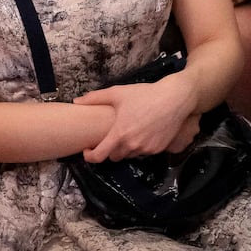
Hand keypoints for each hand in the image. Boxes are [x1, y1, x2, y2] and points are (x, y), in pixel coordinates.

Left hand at [76, 75, 199, 160]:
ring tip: (127, 132)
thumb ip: (95, 98)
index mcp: (119, 133)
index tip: (87, 151)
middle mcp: (132, 145)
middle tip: (109, 137)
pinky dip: (139, 147)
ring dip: (124, 148)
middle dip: (109, 150)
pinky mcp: (158, 150)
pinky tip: (141, 133)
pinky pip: (143, 153)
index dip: (90, 157)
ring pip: (129, 155)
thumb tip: (76, 102)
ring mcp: (146, 149)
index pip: (100, 156)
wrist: (174, 100)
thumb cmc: (144, 95)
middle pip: (114, 157)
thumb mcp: (117, 93)